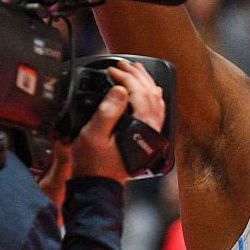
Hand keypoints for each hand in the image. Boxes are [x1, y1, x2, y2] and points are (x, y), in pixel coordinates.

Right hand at [43, 60, 168, 193]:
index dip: (125, 78)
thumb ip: (108, 111)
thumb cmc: (92, 163)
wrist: (96, 185)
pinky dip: (152, 96)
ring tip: (135, 69)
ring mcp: (152, 135)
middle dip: (136, 75)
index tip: (111, 70)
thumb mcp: (93, 135)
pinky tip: (148, 89)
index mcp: (140, 129)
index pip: (139, 93)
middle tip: (122, 64)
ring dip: (146, 82)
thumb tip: (120, 90)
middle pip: (151, 94)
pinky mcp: (148, 138)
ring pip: (157, 101)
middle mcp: (151, 131)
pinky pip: (157, 111)